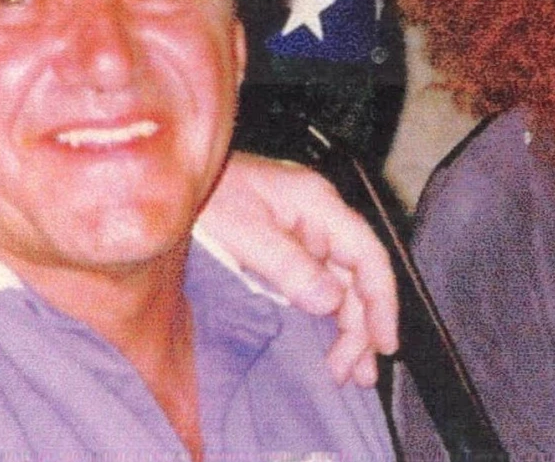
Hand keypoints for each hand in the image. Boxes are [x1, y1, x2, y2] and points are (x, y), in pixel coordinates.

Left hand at [198, 153, 400, 385]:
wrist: (168, 179)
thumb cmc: (204, 196)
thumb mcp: (243, 231)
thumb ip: (289, 265)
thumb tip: (331, 302)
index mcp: (318, 204)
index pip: (368, 255)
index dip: (382, 302)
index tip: (385, 342)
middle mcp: (320, 217)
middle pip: (357, 277)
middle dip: (362, 328)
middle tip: (354, 374)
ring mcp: (304, 232)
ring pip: (341, 285)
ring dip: (348, 329)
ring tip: (348, 373)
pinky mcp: (287, 247)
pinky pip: (320, 285)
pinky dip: (328, 317)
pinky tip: (330, 344)